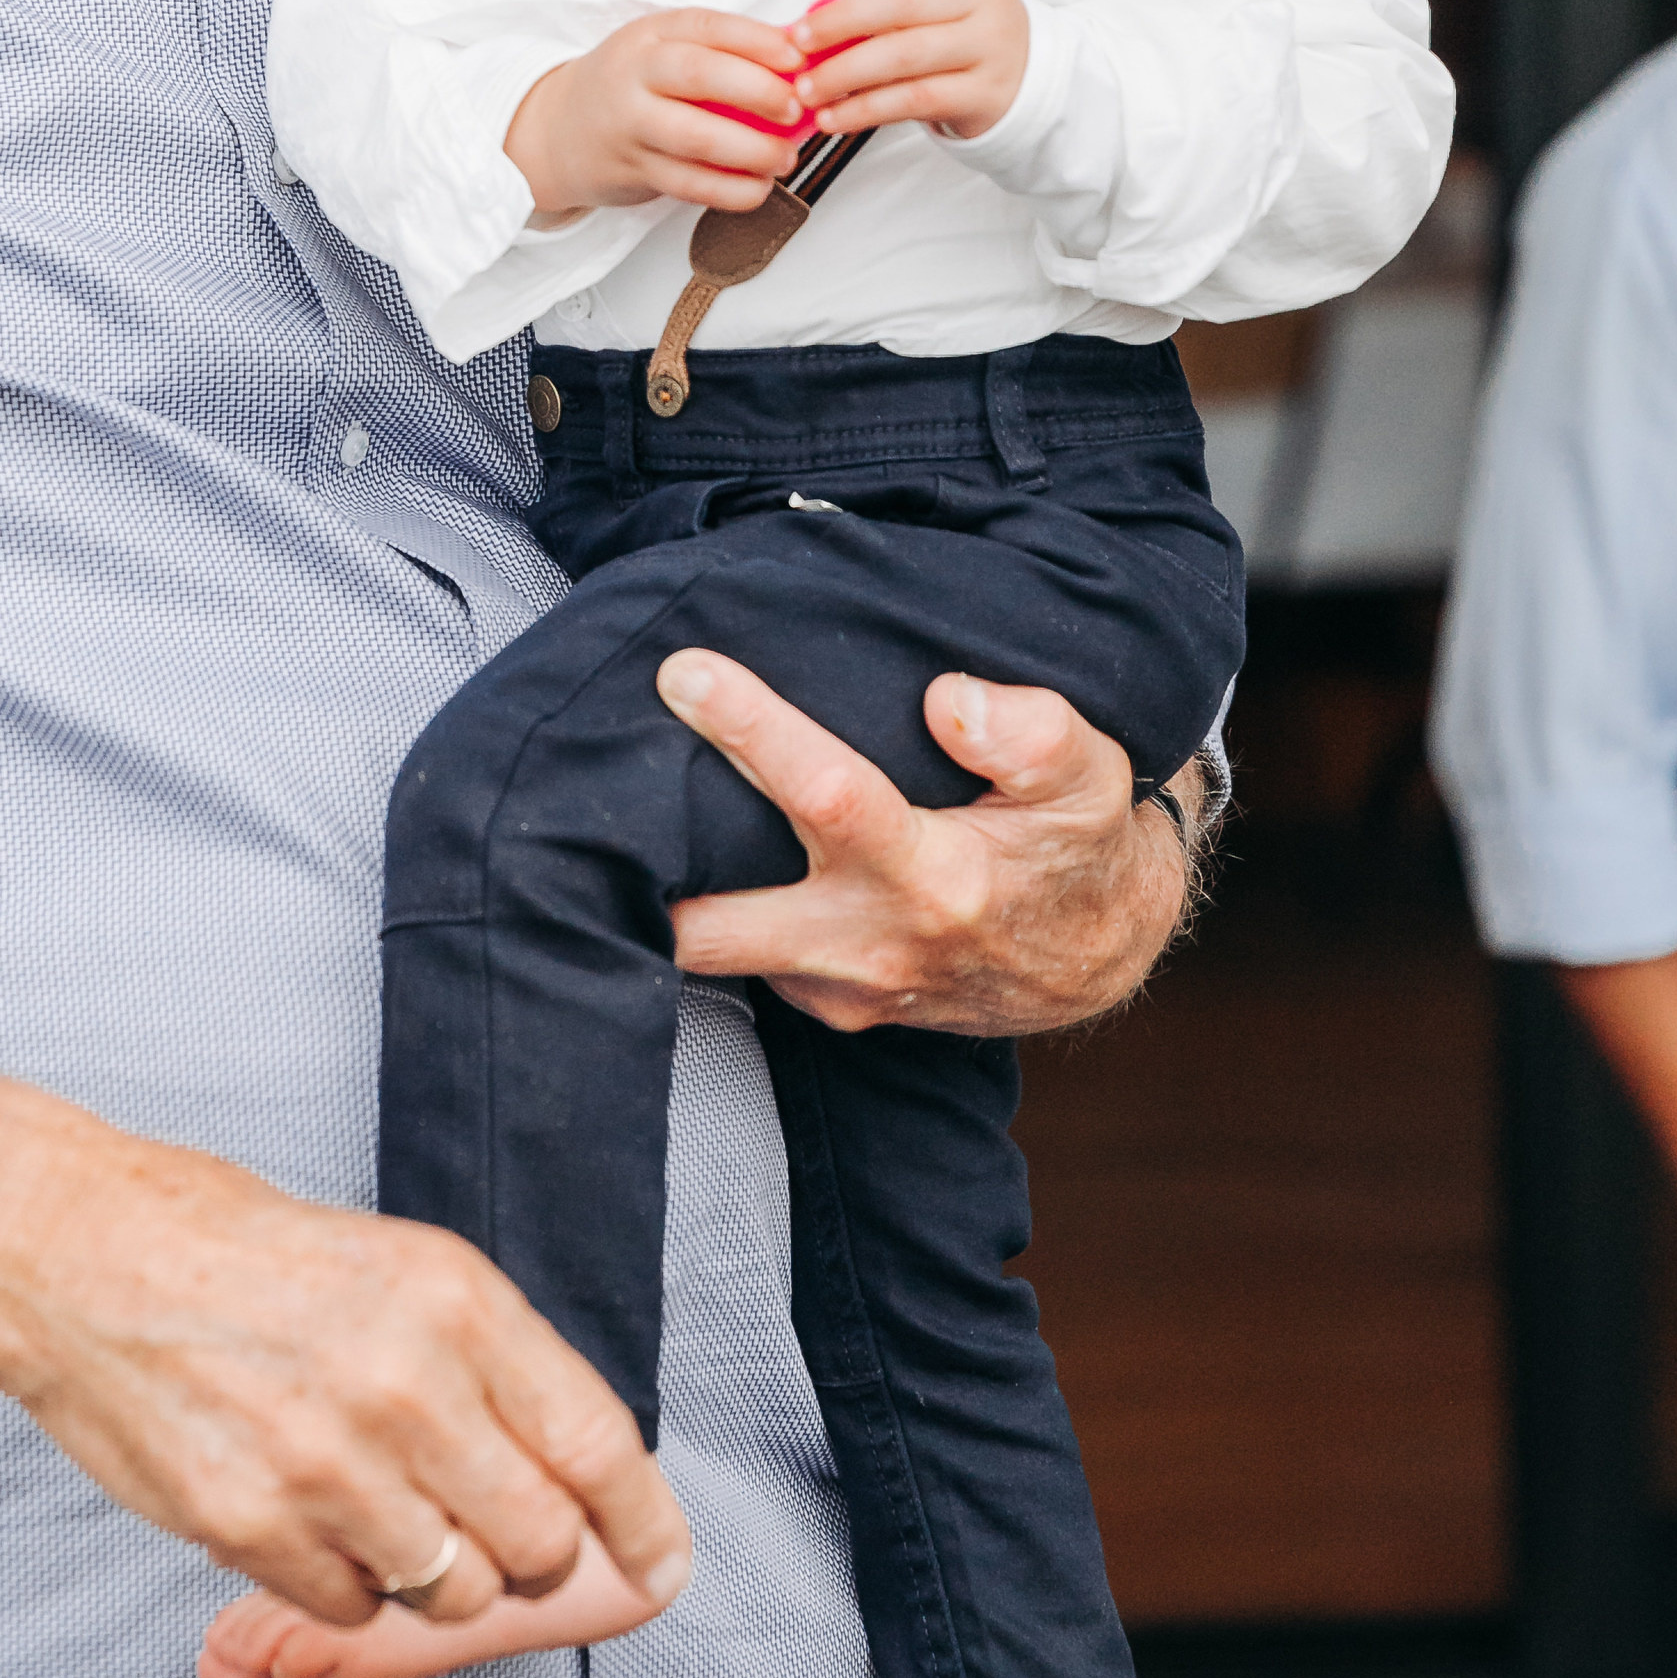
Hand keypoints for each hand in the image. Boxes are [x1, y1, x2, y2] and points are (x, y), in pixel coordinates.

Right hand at [0, 1055, 692, 1634]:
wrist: (78, 1251)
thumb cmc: (242, 1253)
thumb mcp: (398, 1268)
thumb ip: (491, 1366)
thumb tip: (578, 1480)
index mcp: (457, 1300)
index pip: (597, 1443)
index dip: (642, 1523)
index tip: (658, 1567)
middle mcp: (405, 1382)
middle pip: (537, 1543)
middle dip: (524, 1555)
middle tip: (478, 1526)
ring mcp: (324, 1462)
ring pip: (447, 1593)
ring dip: (427, 1574)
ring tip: (371, 1505)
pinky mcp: (245, 1523)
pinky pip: (347, 1608)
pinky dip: (338, 1583)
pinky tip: (299, 1511)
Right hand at [506, 9, 808, 218]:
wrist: (557, 131)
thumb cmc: (629, 86)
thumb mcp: (662, 49)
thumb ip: (724, 51)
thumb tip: (803, 58)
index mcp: (651, 34)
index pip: (709, 27)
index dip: (760, 41)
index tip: (800, 60)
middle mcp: (636, 74)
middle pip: (701, 74)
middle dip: (759, 91)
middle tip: (797, 109)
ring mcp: (630, 124)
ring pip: (696, 137)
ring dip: (751, 150)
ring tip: (785, 157)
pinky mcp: (632, 170)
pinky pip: (689, 185)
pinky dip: (731, 190)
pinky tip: (758, 187)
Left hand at [657, 659, 1200, 1035]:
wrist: (1094, 954)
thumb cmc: (1077, 846)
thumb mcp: (1088, 776)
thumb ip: (1031, 733)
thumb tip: (948, 700)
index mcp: (935, 878)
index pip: (826, 796)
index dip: (749, 729)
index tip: (684, 671)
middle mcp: (873, 944)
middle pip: (718, 924)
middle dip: (640, 865)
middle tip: (582, 777)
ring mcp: (840, 989)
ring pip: (714, 953)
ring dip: (661, 892)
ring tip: (608, 810)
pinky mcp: (824, 1006)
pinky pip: (738, 963)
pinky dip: (705, 912)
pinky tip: (686, 856)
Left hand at [795, 0, 1028, 140]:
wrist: (1027, 86)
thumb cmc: (957, 44)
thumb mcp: (935, 12)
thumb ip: (884, 10)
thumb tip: (811, 32)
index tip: (828, 3)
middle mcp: (981, 1)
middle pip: (904, 1)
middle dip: (841, 22)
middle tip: (797, 44)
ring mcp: (988, 48)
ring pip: (906, 55)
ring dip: (845, 73)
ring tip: (806, 93)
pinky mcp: (984, 95)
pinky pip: (915, 100)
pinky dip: (866, 110)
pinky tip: (834, 119)